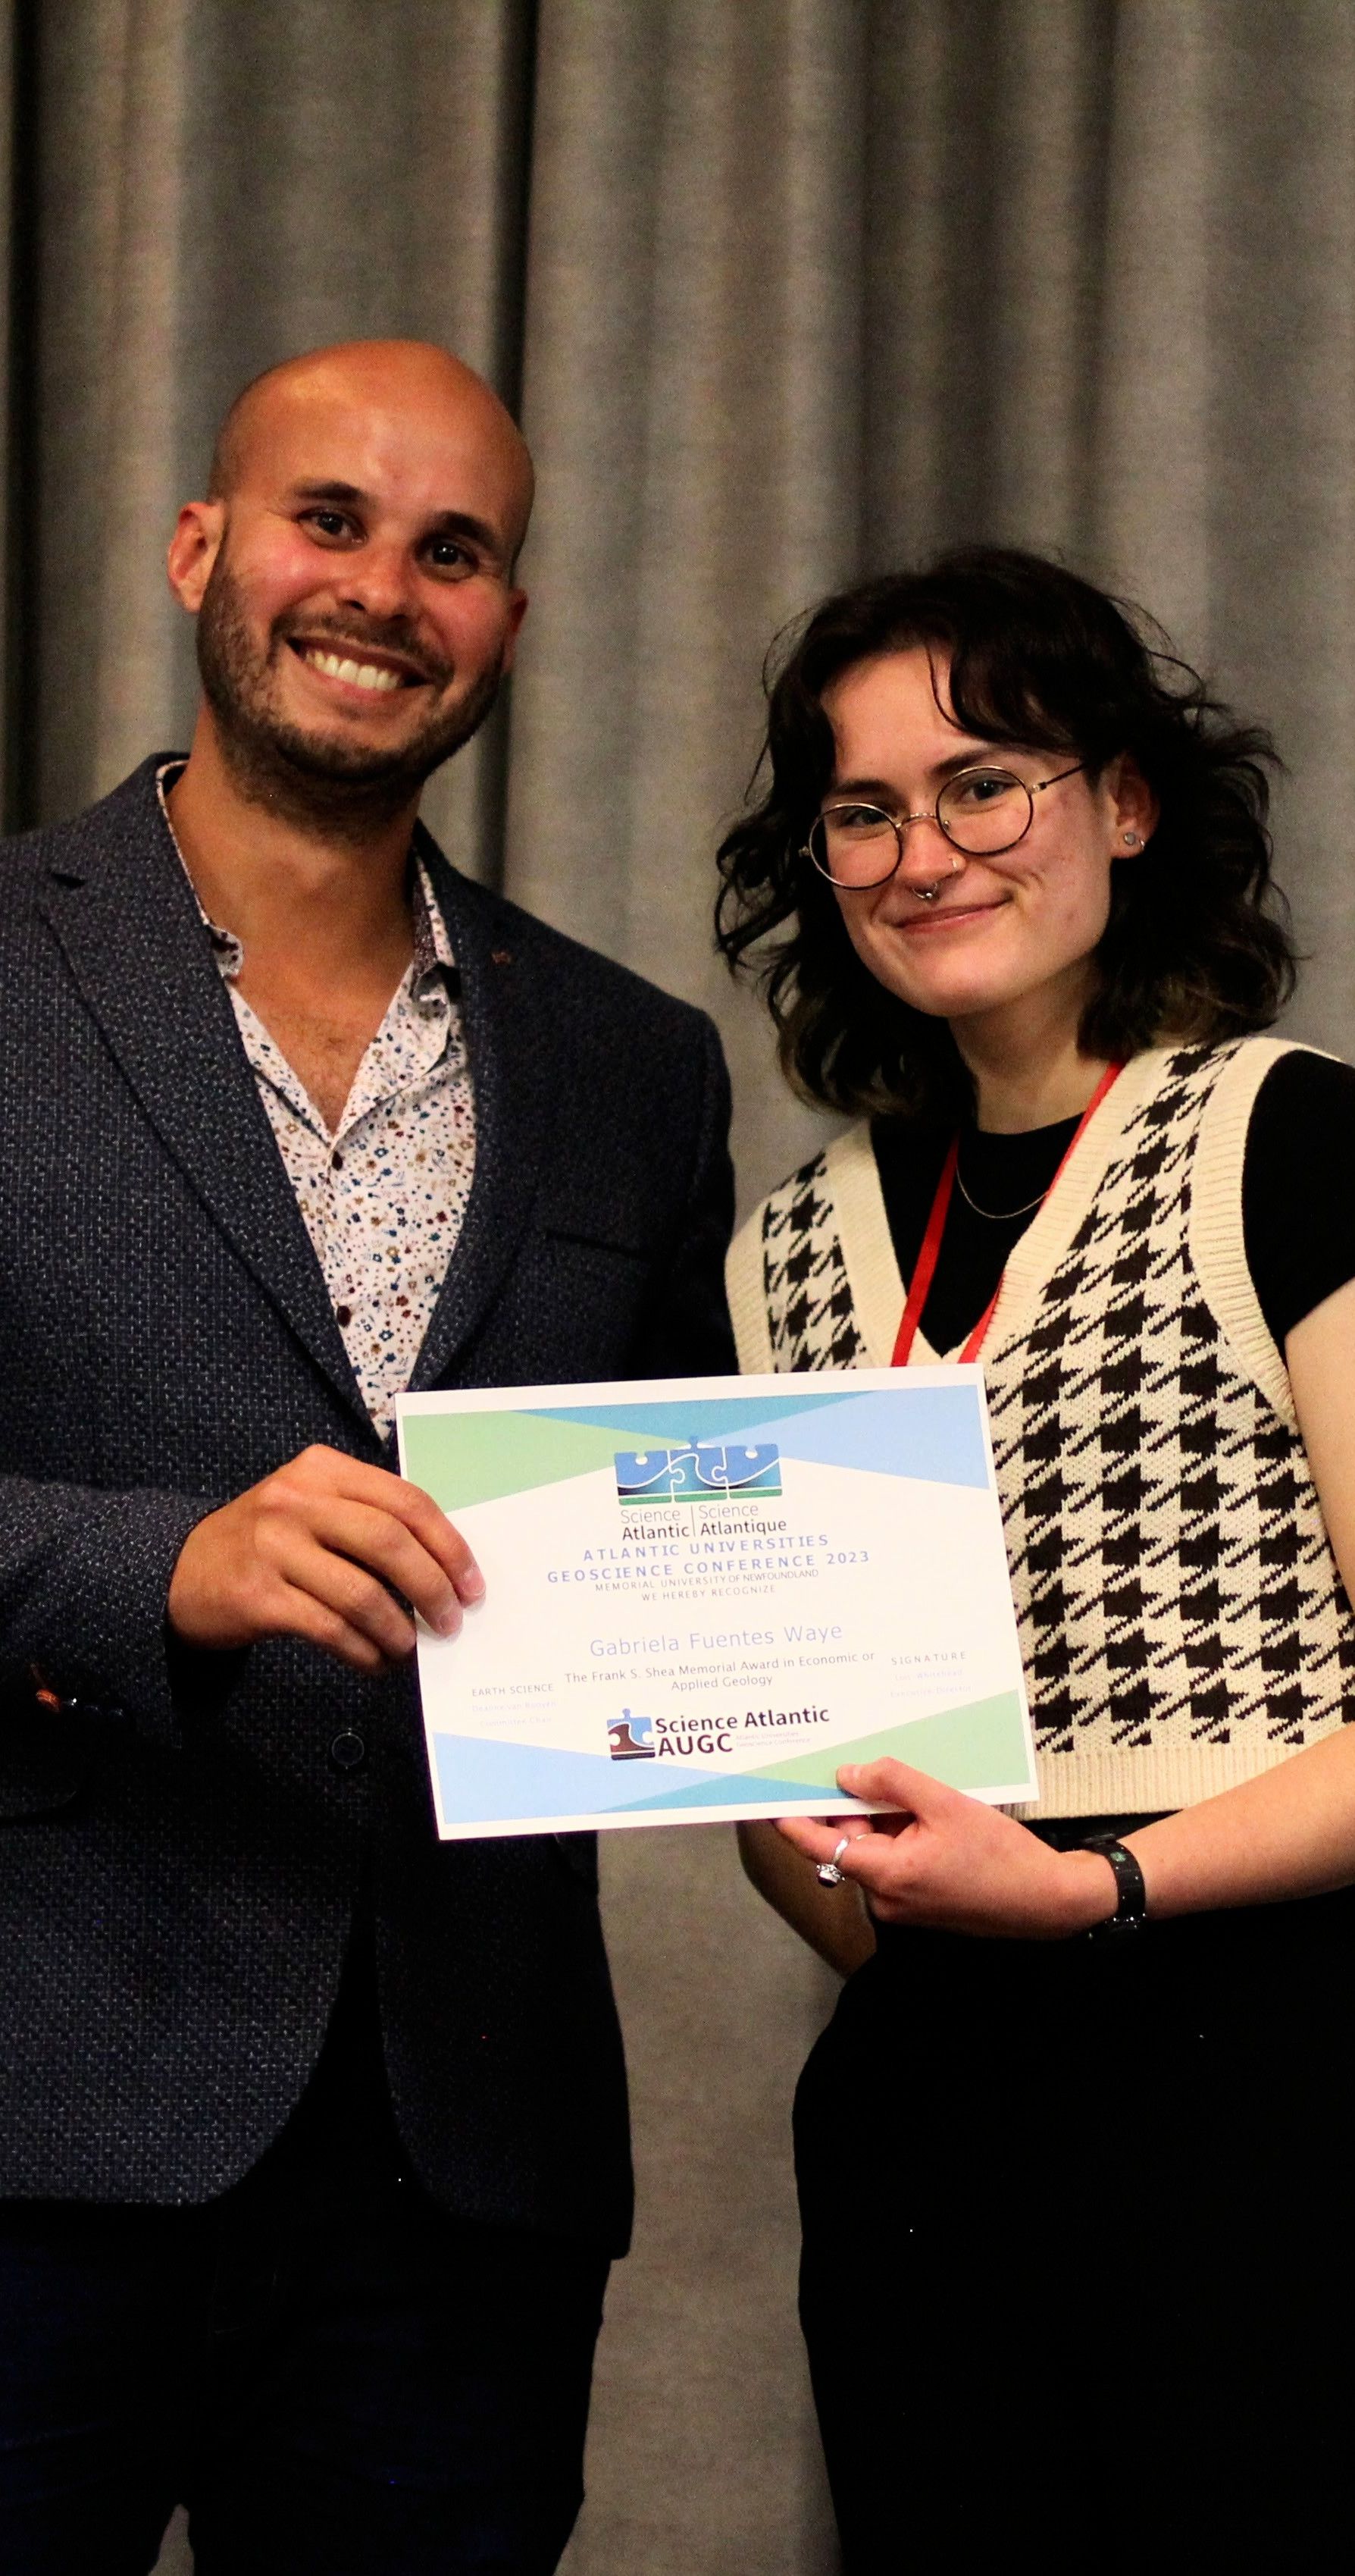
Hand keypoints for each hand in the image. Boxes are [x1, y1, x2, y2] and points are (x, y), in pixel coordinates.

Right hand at [167, 1444, 482, 1673]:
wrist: (181, 1571)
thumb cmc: (267, 1542)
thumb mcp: (310, 1507)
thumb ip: (366, 1519)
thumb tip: (443, 1570)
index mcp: (322, 1470)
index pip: (405, 1500)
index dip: (447, 1544)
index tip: (471, 1582)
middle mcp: (296, 1500)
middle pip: (389, 1542)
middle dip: (432, 1587)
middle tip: (451, 1621)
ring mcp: (273, 1547)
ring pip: (361, 1593)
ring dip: (398, 1629)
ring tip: (411, 1649)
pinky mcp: (257, 1596)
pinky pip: (329, 1629)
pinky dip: (363, 1652)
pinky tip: (376, 1663)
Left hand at [776, 1758, 1118, 1939]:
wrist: (1049, 1902)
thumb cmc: (1002, 1855)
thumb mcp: (947, 1804)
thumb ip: (895, 1784)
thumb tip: (847, 1773)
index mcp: (885, 1874)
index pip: (816, 1844)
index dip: (787, 1817)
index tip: (764, 1791)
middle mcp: (884, 1896)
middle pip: (846, 1840)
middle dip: (847, 1800)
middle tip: (841, 1754)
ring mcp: (901, 1901)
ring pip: (872, 1846)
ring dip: (878, 1812)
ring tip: (893, 1772)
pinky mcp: (919, 1900)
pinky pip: (894, 1857)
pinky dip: (898, 1829)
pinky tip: (919, 1800)